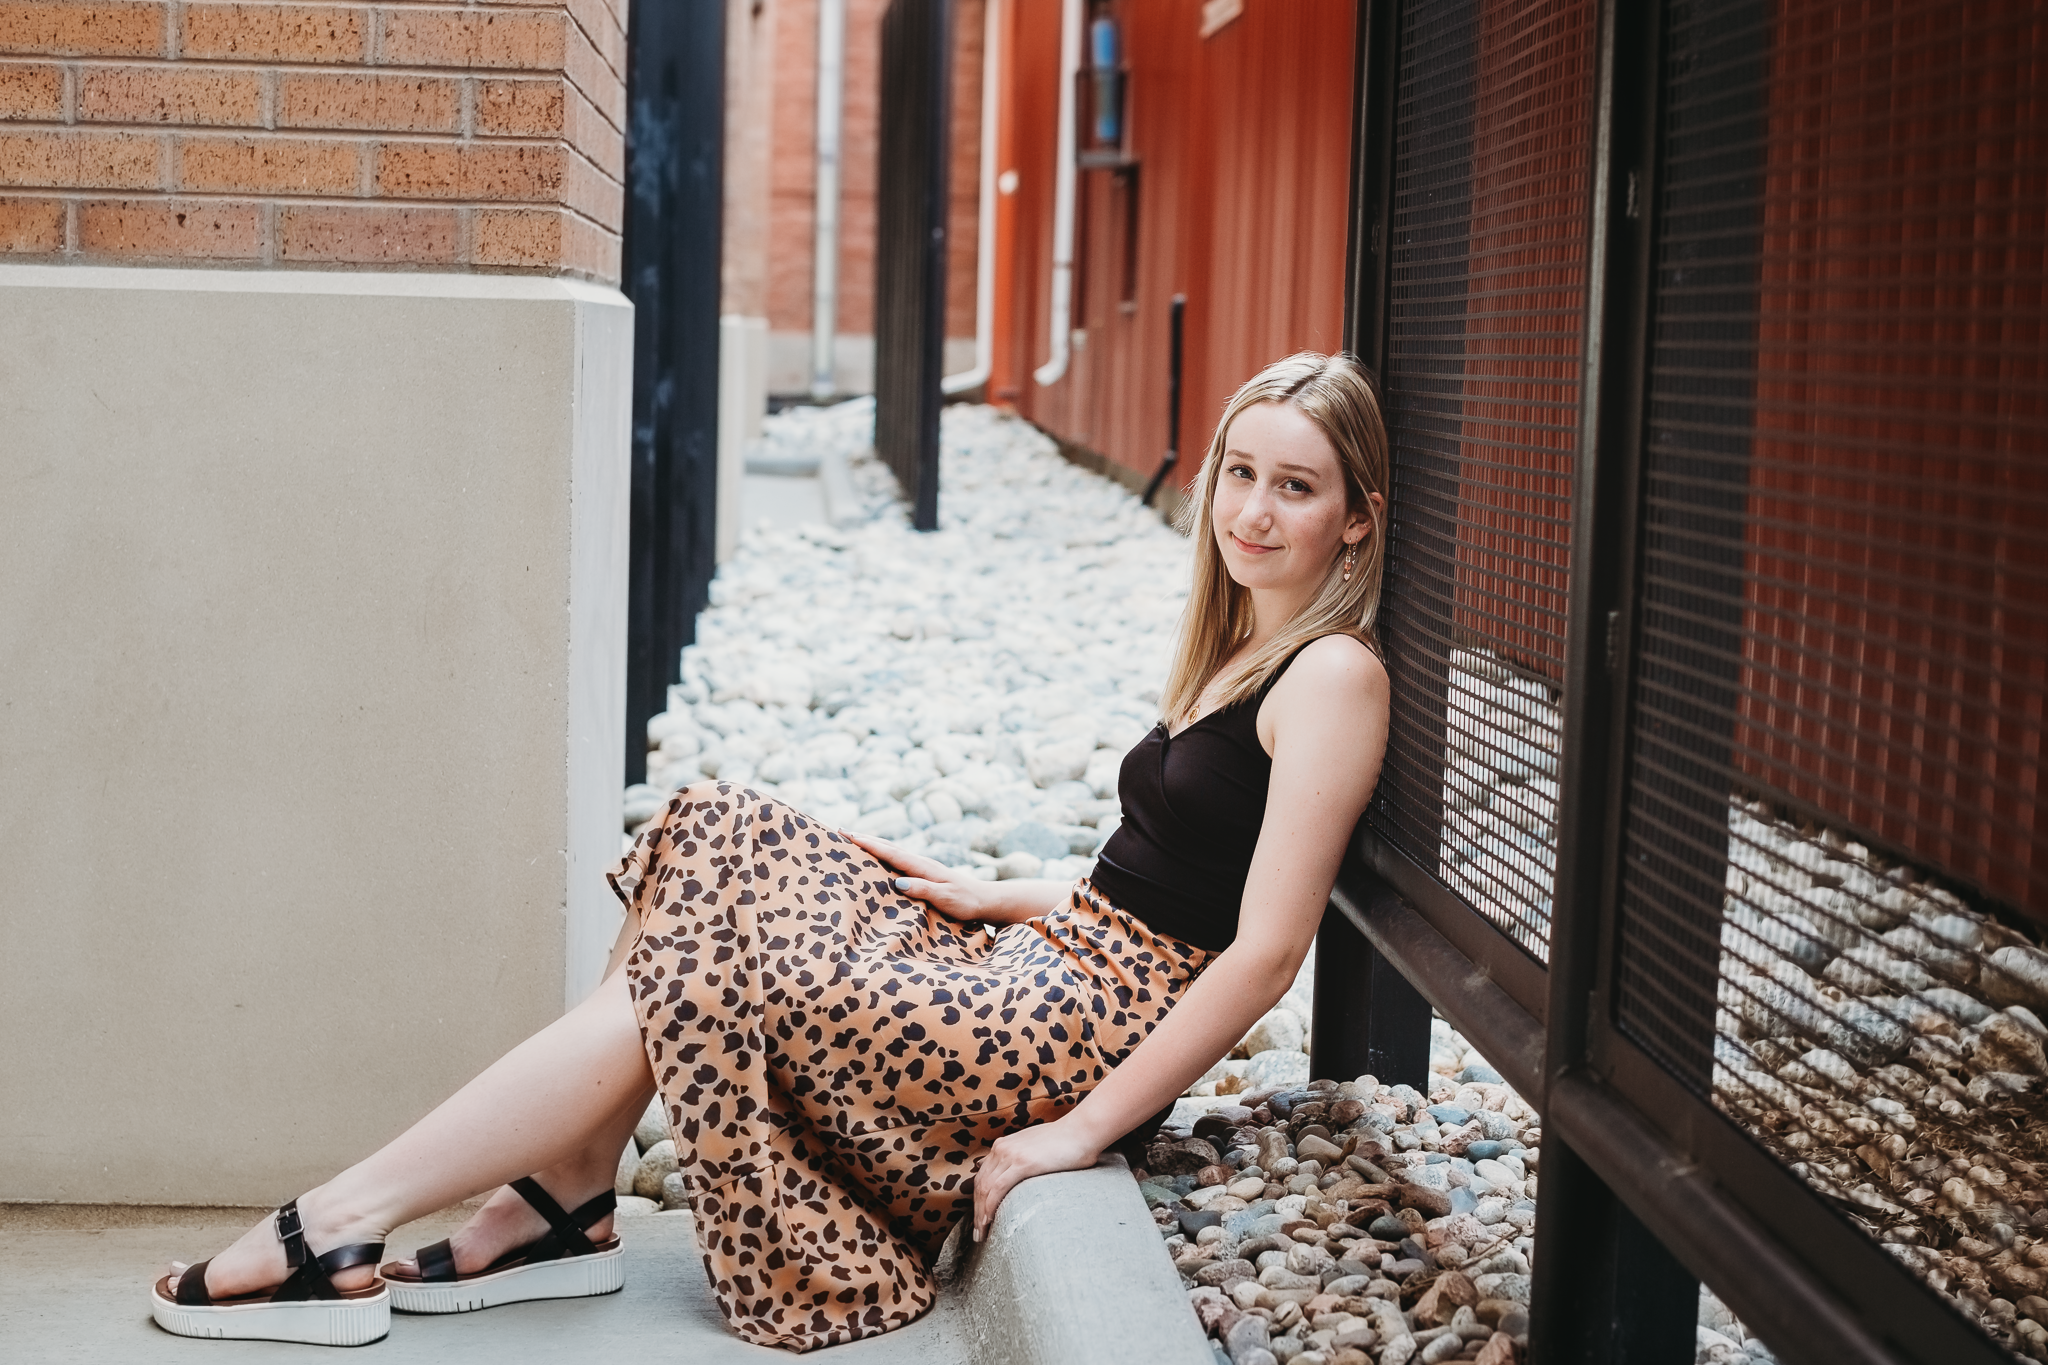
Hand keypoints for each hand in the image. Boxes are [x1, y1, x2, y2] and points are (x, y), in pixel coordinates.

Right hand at [843, 831, 991, 923]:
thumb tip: (898, 882)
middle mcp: (921, 862)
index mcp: (923, 867)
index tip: (848, 835)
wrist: (985, 900)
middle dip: (864, 839)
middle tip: (840, 831)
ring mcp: (922, 866)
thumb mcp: (946, 899)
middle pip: (888, 847)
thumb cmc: (967, 902)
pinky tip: (877, 858)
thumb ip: (924, 889)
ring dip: (872, 844)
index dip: (869, 844)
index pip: (891, 852)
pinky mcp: (924, 873)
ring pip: (892, 851)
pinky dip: (883, 854)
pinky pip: (898, 860)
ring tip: (852, 839)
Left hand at [971, 1117, 1103, 1241]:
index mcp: (1003, 1146)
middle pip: (980, 1185)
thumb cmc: (1066, 1143)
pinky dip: (990, 1207)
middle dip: (977, 1211)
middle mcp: (1001, 1148)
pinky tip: (989, 1221)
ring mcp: (1010, 1154)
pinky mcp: (1022, 1163)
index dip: (978, 1200)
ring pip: (986, 1189)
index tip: (980, 1219)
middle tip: (978, 1233)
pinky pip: (998, 1189)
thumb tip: (1019, 1179)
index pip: (982, 1177)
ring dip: (981, 1214)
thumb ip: (1023, 1161)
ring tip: (982, 1234)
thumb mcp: (1036, 1149)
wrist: (1082, 1131)